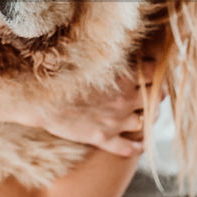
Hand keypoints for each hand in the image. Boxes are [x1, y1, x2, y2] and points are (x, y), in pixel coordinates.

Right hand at [28, 59, 159, 156]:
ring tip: (145, 117)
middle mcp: (124, 100)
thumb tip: (123, 49)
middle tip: (152, 96)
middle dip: (156, 97)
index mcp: (123, 77)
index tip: (151, 74)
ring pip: (146, 122)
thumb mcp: (91, 59)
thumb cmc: (62, 73)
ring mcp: (115, 121)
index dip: (156, 74)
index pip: (155, 74)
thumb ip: (110, 58)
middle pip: (155, 99)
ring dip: (148, 119)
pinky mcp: (103, 138)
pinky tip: (139, 145)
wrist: (40, 99)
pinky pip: (129, 148)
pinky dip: (137, 147)